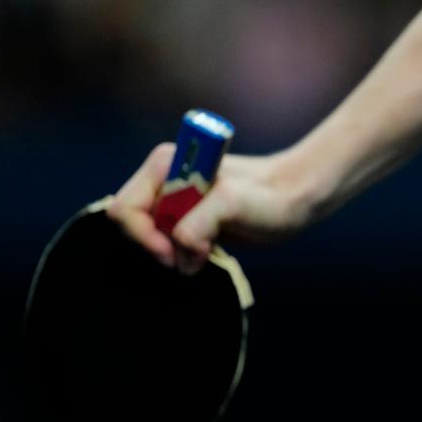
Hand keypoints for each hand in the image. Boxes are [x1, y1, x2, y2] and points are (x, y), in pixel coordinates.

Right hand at [107, 144, 311, 273]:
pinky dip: (184, 256)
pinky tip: (210, 251)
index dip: (144, 236)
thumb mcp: (231, 205)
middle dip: (161, 246)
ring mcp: (173, 199)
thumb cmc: (268, 196)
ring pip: (150, 239)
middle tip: (198, 253)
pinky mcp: (186, 218)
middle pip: (134, 226)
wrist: (295, 198)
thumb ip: (195, 226)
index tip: (174, 253)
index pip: (126, 209)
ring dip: (176, 253)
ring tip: (210, 250)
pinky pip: (167, 245)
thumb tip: (180, 252)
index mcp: (164, 165)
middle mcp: (162, 179)